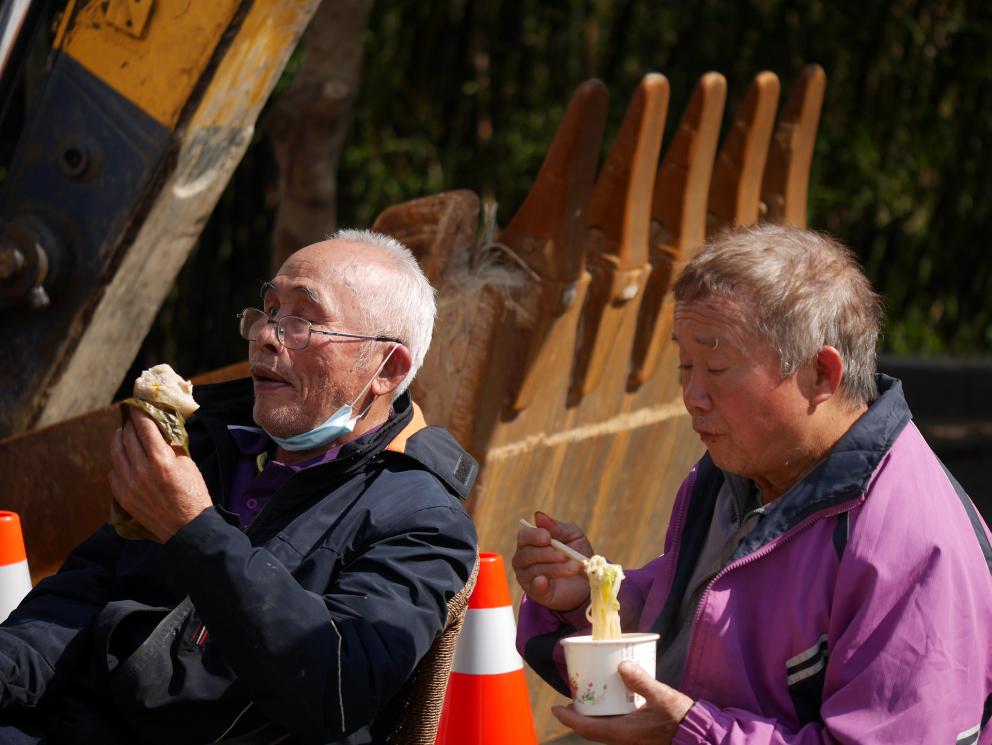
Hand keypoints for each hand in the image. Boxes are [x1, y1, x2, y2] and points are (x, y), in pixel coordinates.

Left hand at [108, 408, 212, 542]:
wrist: (188, 526)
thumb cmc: (193, 493)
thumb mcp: (188, 463)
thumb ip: (172, 444)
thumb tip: (162, 427)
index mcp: (161, 459)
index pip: (144, 427)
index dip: (139, 413)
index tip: (137, 405)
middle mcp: (141, 470)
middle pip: (128, 437)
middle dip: (129, 424)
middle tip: (131, 417)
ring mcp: (129, 484)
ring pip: (116, 452)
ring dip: (119, 439)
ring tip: (122, 433)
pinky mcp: (123, 496)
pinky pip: (113, 472)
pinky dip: (118, 461)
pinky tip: (124, 458)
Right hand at [512, 511, 592, 610]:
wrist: (586, 581)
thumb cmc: (576, 553)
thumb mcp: (572, 536)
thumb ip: (557, 527)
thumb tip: (538, 515)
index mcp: (531, 541)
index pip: (524, 536)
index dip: (534, 536)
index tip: (548, 537)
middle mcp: (524, 558)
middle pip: (528, 554)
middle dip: (548, 553)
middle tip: (566, 555)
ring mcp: (527, 576)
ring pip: (535, 570)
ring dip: (556, 568)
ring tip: (575, 567)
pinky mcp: (535, 592)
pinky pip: (533, 587)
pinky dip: (539, 584)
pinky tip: (544, 581)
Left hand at [552, 661, 693, 743]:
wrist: (696, 733)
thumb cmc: (679, 716)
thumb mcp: (661, 696)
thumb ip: (641, 681)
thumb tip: (621, 665)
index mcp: (623, 732)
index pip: (588, 728)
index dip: (569, 719)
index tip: (555, 710)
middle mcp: (622, 739)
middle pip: (592, 729)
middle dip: (578, 716)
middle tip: (569, 700)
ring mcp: (629, 738)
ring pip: (602, 729)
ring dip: (591, 717)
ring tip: (585, 698)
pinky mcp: (636, 735)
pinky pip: (613, 727)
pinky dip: (605, 716)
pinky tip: (609, 702)